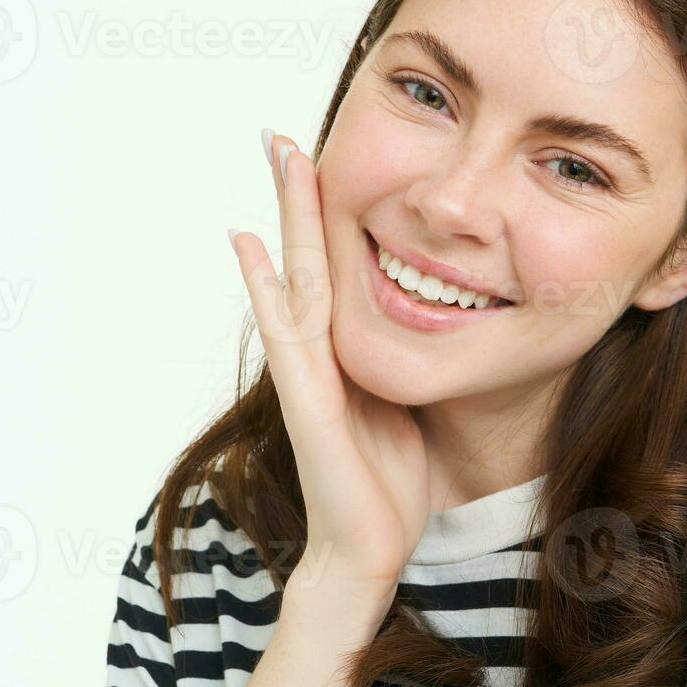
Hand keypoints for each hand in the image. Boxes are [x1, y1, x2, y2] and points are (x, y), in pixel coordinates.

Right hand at [226, 130, 430, 591]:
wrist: (367, 552)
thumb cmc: (387, 486)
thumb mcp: (409, 403)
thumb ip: (407, 360)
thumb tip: (438, 319)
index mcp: (347, 351)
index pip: (336, 268)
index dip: (327, 216)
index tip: (322, 158)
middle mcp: (320, 352)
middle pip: (307, 257)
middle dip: (298, 196)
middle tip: (281, 134)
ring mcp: (309, 372)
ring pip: (294, 277)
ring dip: (283, 215)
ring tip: (277, 158)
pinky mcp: (308, 400)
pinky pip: (285, 332)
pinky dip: (264, 286)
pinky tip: (249, 244)